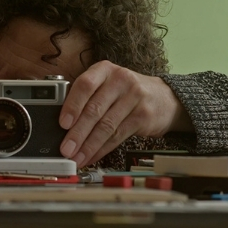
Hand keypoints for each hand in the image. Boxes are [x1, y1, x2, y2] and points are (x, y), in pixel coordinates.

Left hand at [58, 60, 192, 167]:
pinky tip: (92, 156)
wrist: (164, 98)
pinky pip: (118, 136)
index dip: (72, 105)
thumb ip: (87, 98)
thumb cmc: (127, 92)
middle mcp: (120, 80)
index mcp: (105, 70)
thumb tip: (63, 126)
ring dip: (88, 146)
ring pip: (106, 126)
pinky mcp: (143, 116)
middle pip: (95, 109)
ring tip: (77, 157)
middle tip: (66, 149)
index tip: (62, 123)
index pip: (85, 85)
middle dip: (77, 133)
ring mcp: (134, 97)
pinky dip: (102, 149)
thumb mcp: (108, 85)